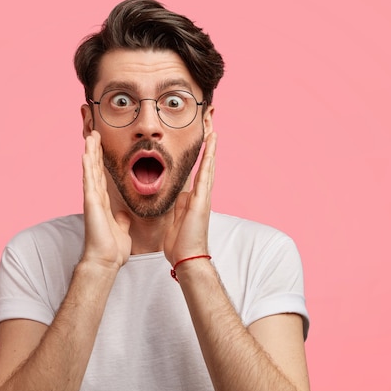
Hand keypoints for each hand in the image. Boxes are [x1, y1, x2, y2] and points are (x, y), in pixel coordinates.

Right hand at [81, 131, 131, 270]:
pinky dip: (88, 166)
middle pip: (94, 169)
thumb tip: (123, 215)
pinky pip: (89, 180)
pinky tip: (87, 153)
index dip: (101, 161)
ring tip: (90, 136)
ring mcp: (92, 199)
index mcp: (103, 202)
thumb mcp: (121, 229)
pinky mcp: (91, 203)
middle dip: (94, 151)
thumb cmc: (112, 248)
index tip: (101, 147)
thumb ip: (121, 220)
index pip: (102, 176)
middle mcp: (96, 198)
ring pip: (90, 170)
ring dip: (90, 152)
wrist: (106, 260)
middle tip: (94, 133)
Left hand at [163, 132, 216, 264]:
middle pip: (207, 168)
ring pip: (208, 169)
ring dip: (211, 151)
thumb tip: (182, 195)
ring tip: (214, 134)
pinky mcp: (200, 202)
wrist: (187, 258)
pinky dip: (208, 163)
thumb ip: (180, 206)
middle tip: (212, 132)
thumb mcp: (176, 219)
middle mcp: (201, 197)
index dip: (202, 160)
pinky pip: (204, 178)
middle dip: (209, 150)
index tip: (203, 145)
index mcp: (194, 200)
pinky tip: (210, 151)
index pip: (199, 175)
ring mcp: (202, 198)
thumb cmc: (181, 243)